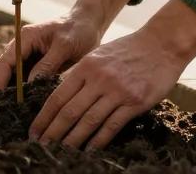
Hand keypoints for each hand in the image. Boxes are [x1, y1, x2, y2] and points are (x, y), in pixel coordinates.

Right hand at [0, 0, 132, 91]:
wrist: (87, 22)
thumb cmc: (78, 31)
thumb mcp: (65, 46)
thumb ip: (48, 64)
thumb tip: (29, 85)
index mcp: (25, 37)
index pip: (5, 62)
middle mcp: (20, 46)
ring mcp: (24, 54)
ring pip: (5, 73)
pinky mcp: (32, 62)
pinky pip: (18, 77)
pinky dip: (11, 88)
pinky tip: (8, 103)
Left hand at [28, 0, 195, 148]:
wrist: (161, 44)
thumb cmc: (128, 50)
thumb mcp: (98, 56)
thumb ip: (80, 75)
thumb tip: (60, 97)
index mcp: (85, 67)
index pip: (57, 97)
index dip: (43, 117)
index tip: (33, 131)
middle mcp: (98, 79)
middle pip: (69, 111)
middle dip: (52, 132)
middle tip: (40, 146)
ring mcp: (117, 91)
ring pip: (88, 121)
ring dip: (72, 140)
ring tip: (60, 153)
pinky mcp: (135, 102)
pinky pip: (112, 126)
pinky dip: (98, 141)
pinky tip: (89, 150)